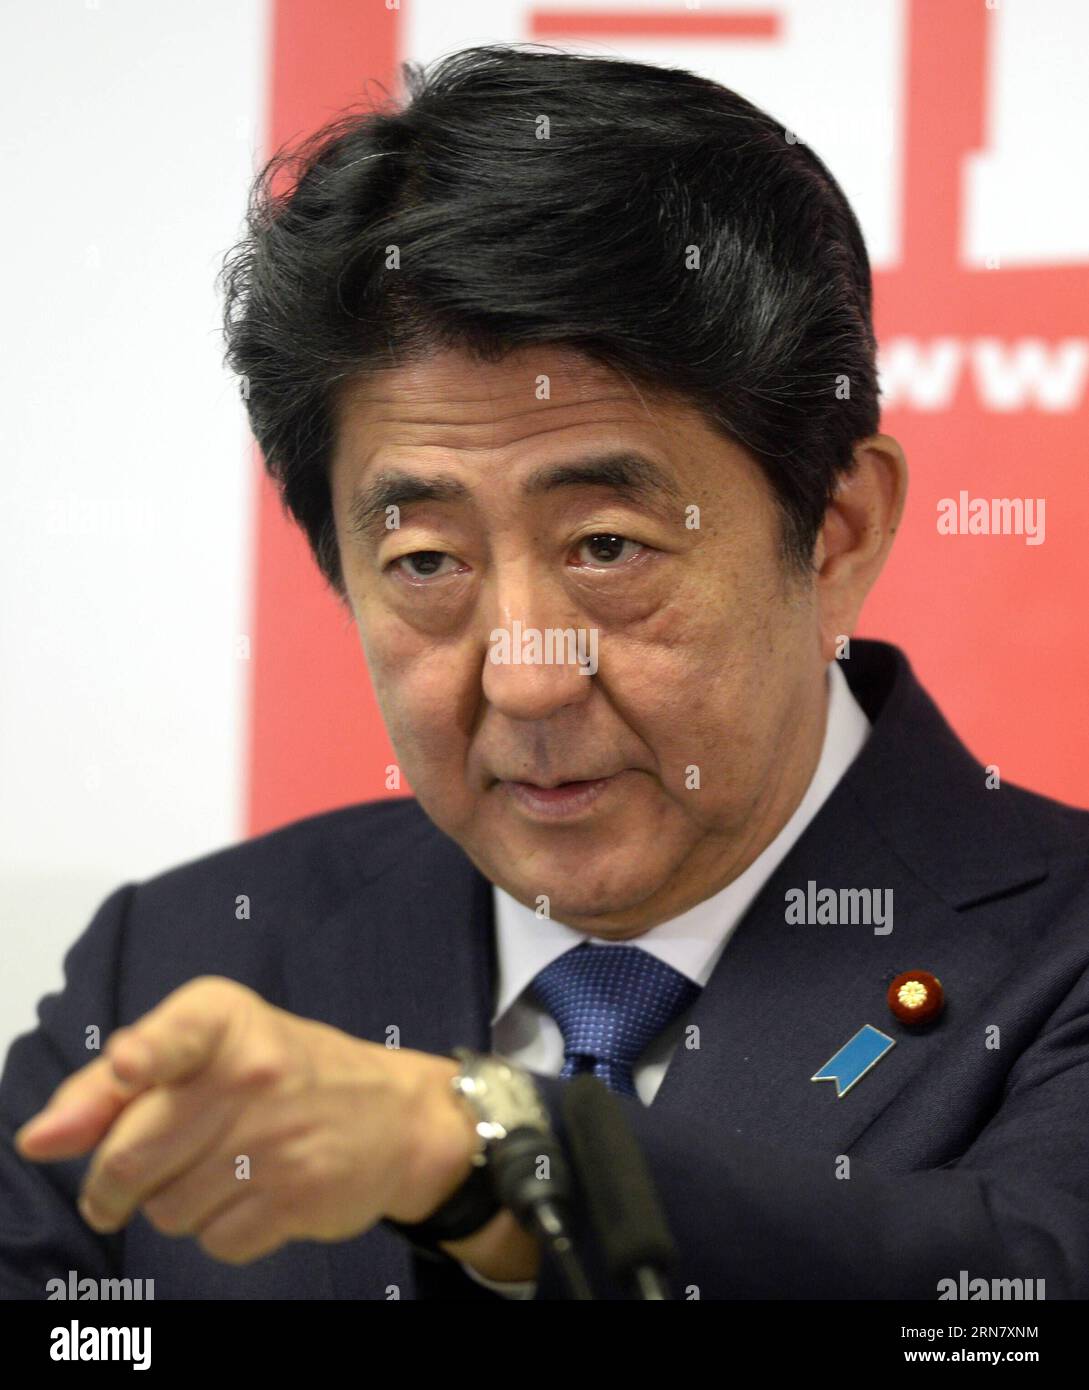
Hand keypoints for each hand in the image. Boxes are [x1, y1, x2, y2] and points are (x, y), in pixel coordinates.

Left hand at [12, 976, 486, 1263]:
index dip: (144, 1055)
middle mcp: (253, 1071)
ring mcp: (277, 1138)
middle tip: (126, 1180)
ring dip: (173, 1204)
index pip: (177, 1033)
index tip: (128, 1066)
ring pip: (165, 1209)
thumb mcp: (207, 1049)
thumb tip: (40, 1140)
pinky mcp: (297, 1196)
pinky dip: (219, 1230)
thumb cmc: (284, 1074)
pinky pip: (213, 1241)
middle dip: (111, 1184)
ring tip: (218, 1169)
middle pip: (132, 1156)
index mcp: (225, 1020)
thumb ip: (113, 1086)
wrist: (398, 1116)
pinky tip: (251, 1194)